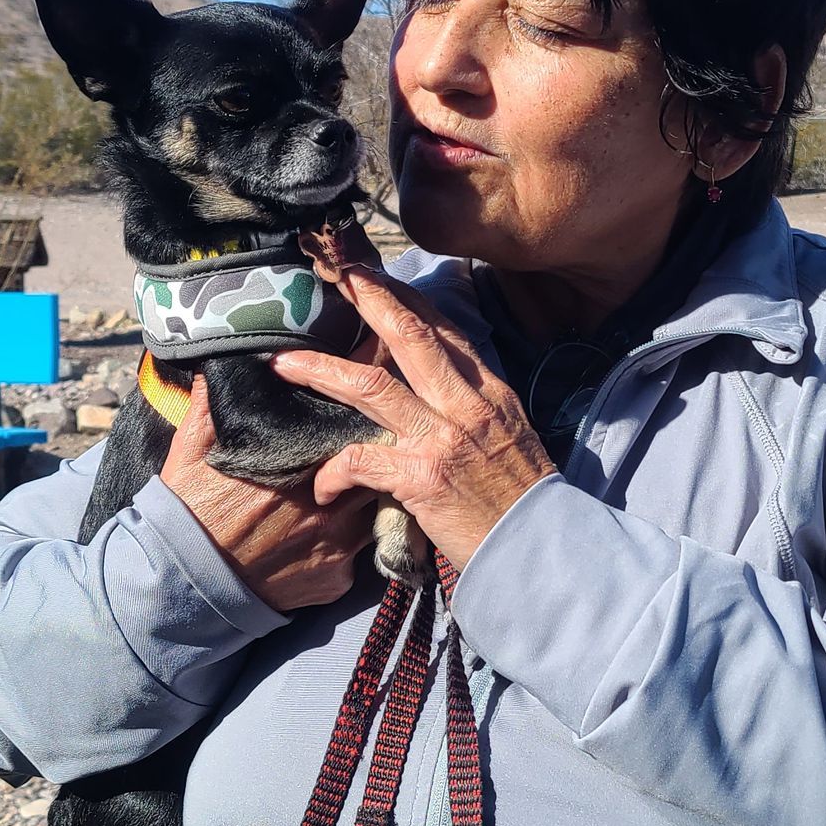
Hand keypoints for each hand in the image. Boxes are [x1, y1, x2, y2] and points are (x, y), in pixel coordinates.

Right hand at [159, 375, 375, 611]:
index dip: (361, 412)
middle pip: (376, 469)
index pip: (355, 426)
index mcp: (301, 462)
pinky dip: (344, 545)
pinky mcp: (338, 580)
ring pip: (374, 511)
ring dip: (363, 501)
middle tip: (359, 451)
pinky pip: (356, 556)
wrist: (185, 581)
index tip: (360, 402)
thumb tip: (222, 366)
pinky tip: (319, 540)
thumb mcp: (192, 447)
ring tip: (343, 495)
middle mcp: (331, 503)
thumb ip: (213, 402)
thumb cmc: (189, 511)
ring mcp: (340, 545)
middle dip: (373, 457)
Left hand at [268, 268, 552, 571]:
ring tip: (284, 362)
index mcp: (488, 392)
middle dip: (368, 300)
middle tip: (334, 276)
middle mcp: (466, 405)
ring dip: (322, 371)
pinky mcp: (423, 478)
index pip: (443, 329)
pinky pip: (362, 460)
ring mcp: (444, 438)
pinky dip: (335, 471)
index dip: (404, 297)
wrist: (540, 549)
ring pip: (372, 386)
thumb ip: (473, 408)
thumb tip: (438, 389)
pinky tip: (321, 486)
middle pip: (409, 336)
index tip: (372, 276)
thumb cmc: (521, 499)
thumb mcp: (509, 436)